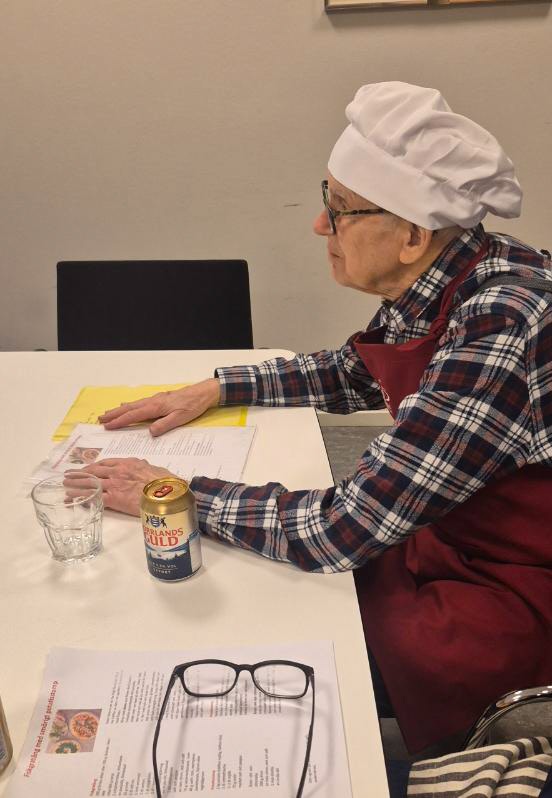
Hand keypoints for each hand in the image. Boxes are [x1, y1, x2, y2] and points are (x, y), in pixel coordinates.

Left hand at [66, 458, 174, 515]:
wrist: (166, 493)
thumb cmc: (165, 482)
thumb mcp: (155, 469)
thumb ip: (145, 467)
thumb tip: (143, 466)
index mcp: (128, 463)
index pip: (106, 463)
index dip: (94, 466)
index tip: (87, 468)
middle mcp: (118, 472)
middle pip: (93, 471)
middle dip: (79, 473)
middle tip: (68, 475)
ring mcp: (114, 485)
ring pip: (90, 483)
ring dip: (75, 484)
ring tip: (65, 485)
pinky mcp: (114, 499)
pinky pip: (94, 498)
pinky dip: (81, 498)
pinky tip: (72, 499)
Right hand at [98, 378, 220, 435]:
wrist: (203, 393)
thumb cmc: (192, 406)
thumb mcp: (180, 418)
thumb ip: (164, 425)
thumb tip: (149, 432)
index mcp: (156, 407)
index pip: (133, 416)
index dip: (119, 421)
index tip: (107, 426)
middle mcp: (153, 401)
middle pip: (129, 408)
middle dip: (114, 414)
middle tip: (100, 418)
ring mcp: (156, 399)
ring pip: (134, 404)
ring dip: (120, 409)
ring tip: (109, 412)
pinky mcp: (160, 399)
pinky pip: (140, 402)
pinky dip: (130, 405)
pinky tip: (128, 405)